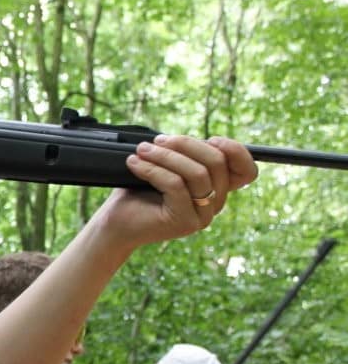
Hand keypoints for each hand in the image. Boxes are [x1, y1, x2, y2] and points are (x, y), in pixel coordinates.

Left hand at [97, 134, 257, 249]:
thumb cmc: (139, 194)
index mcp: (216, 189)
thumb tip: (185, 138)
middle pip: (217, 162)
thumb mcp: (166, 168)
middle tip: (156, 142)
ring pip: (196, 173)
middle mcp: (215, 204)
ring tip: (141, 151)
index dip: (236, 150)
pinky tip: (134, 164)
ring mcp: (202, 216)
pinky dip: (152, 169)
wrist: (117, 224)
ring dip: (165, 155)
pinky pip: (175, 185)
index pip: (247, 171)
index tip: (212, 138)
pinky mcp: (184, 222)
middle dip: (185, 144)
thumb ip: (185, 156)